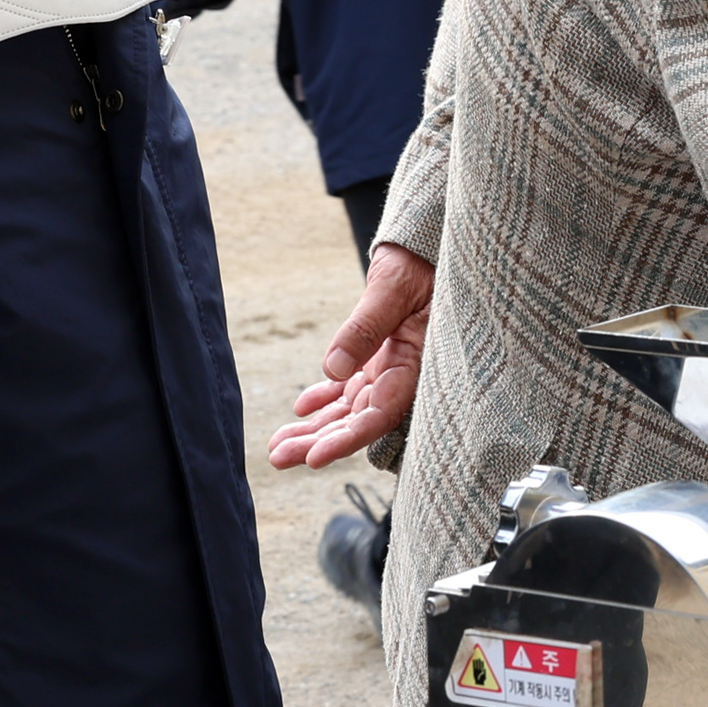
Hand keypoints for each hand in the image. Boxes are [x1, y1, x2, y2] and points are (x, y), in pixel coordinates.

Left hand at [270, 243, 432, 470]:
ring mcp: (391, 367)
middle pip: (360, 419)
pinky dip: (325, 398)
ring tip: (279, 447)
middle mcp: (405, 373)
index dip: (349, 439)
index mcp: (418, 362)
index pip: (381, 413)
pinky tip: (301, 409)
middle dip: (320, 442)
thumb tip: (333, 370)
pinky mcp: (380, 357)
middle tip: (278, 457)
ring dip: (316, 428)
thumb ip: (366, 328)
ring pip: (350, 408)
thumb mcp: (392, 288)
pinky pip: (350, 386)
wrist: (428, 247)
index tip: (314, 459)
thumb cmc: (420, 263)